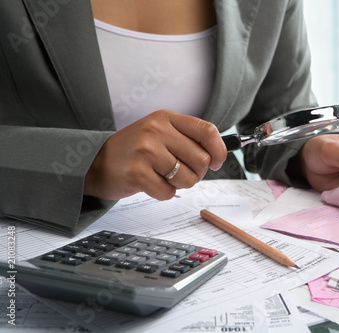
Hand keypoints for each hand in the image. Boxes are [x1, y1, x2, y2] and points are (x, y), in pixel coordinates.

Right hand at [84, 110, 226, 199]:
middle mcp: (156, 130)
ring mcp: (146, 151)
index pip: (207, 131)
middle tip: (180, 173)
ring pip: (188, 179)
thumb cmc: (134, 151)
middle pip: (201, 159)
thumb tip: (219, 155)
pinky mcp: (137, 173)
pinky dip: (163, 193)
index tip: (217, 162)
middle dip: (196, 173)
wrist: (95, 163)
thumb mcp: (159, 133)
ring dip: (180, 185)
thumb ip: (186, 139)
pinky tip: (150, 184)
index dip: (219, 150)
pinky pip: (168, 192)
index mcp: (165, 118)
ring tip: (162, 177)